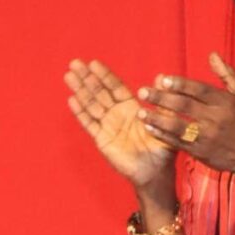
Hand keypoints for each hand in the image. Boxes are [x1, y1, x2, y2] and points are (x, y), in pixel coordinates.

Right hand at [65, 59, 174, 186]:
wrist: (155, 172)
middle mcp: (117, 114)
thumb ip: (161, 101)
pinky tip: (72, 100)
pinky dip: (81, 113)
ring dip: (80, 90)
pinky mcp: (102, 140)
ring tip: (69, 76)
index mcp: (131, 108)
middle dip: (87, 78)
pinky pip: (89, 124)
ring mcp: (108, 126)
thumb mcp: (166, 121)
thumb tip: (161, 76)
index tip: (93, 63)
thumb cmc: (163, 148)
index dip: (104, 75)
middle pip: (99, 92)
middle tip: (75, 63)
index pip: (115, 87)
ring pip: (91, 105)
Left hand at [138, 52, 234, 174]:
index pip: (199, 90)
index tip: (162, 79)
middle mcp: (216, 119)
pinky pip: (178, 143)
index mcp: (225, 102)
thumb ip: (227, 74)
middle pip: (185, 106)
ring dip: (157, 119)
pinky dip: (162, 136)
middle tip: (142, 92)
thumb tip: (212, 55)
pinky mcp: (201, 152)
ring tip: (140, 112)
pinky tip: (149, 128)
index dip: (180, 84)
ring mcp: (207, 137)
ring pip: (178, 126)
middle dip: (161, 99)